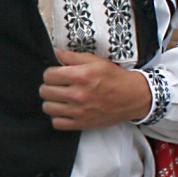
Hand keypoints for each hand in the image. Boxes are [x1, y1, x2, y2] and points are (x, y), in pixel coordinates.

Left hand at [40, 50, 154, 129]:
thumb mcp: (96, 61)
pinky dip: (57, 117)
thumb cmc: (115, 78)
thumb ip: (73, 57)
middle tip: (57, 86)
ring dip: (51, 102)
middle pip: (45, 91)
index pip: (48, 75)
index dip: (50, 73)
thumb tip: (56, 53)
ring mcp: (79, 111)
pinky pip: (57, 123)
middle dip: (49, 86)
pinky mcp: (82, 123)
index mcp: (81, 76)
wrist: (132, 97)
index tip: (56, 74)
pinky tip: (64, 110)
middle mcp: (78, 94)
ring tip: (59, 98)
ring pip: (47, 107)